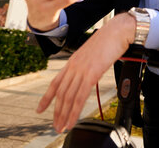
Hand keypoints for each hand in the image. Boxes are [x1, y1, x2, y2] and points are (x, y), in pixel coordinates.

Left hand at [36, 13, 135, 131]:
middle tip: (55, 126)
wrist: (118, 30)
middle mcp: (74, 66)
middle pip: (60, 93)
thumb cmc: (109, 39)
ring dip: (64, 115)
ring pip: (68, 97)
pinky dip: (74, 111)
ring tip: (62, 127)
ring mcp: (81, 70)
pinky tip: (72, 120)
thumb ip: (87, 64)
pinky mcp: (91, 74)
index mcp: (73, 61)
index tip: (40, 109)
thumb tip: (89, 73)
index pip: (55, 82)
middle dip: (56, 112)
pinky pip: (80, 97)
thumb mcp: (93, 53)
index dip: (47, 98)